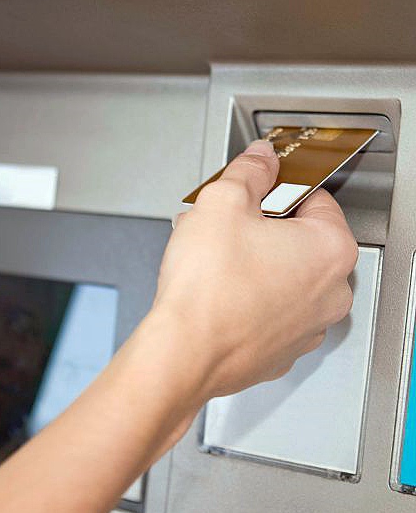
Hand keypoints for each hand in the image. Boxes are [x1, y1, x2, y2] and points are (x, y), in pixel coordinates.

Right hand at [152, 140, 356, 412]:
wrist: (183, 353)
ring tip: (210, 261)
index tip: (251, 195)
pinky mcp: (279, 352)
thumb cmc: (206, 288)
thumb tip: (261, 159)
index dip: (275, 190)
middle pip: (298, 241)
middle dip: (258, 229)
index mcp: (329, 250)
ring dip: (251, 263)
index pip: (314, 199)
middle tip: (222, 227)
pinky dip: (246, 299)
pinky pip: (267, 312)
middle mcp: (329, 294)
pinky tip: (215, 293)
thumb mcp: (222, 203)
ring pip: (282, 279)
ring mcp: (306, 328)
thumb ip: (248, 171)